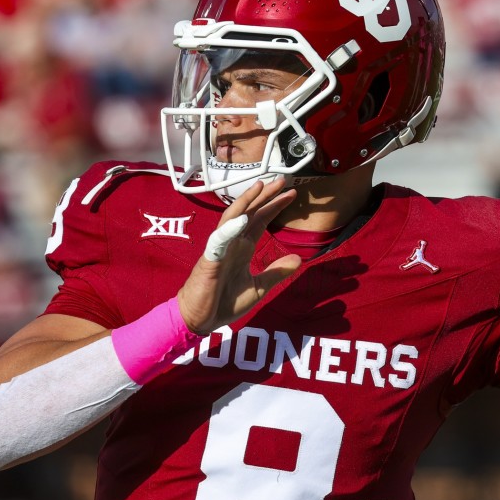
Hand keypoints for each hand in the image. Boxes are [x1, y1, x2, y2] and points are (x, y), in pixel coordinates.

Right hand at [177, 180, 300, 333]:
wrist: (200, 319)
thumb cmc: (224, 302)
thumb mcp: (259, 287)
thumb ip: (276, 272)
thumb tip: (298, 259)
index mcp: (243, 248)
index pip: (260, 220)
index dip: (275, 206)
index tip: (291, 194)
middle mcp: (232, 243)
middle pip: (249, 213)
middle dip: (265, 196)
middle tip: (281, 180)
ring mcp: (220, 249)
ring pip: (232, 218)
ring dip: (246, 202)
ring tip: (259, 187)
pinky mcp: (210, 260)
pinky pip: (219, 241)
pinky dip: (230, 229)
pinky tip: (241, 219)